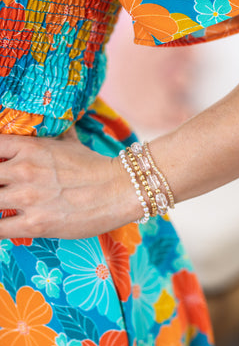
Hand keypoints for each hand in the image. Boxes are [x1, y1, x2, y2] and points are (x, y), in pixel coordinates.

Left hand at [0, 127, 141, 238]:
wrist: (121, 190)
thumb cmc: (96, 166)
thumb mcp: (71, 142)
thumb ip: (55, 133)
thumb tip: (55, 121)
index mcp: (28, 147)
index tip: (1, 168)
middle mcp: (22, 170)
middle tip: (5, 189)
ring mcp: (27, 198)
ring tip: (7, 208)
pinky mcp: (34, 224)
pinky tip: (5, 224)